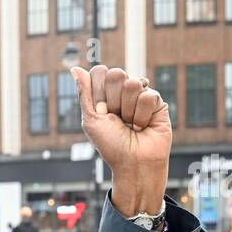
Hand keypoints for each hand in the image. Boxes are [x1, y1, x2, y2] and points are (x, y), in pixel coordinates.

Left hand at [70, 64, 171, 216]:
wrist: (133, 163)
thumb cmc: (111, 145)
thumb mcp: (91, 120)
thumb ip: (85, 93)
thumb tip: (74, 68)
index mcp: (104, 94)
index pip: (99, 72)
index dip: (98, 92)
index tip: (100, 112)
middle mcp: (122, 92)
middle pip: (116, 74)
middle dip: (112, 100)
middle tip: (116, 118)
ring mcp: (139, 95)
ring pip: (133, 83)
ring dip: (128, 110)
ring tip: (130, 124)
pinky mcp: (157, 102)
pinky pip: (148, 95)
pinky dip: (142, 115)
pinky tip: (142, 126)